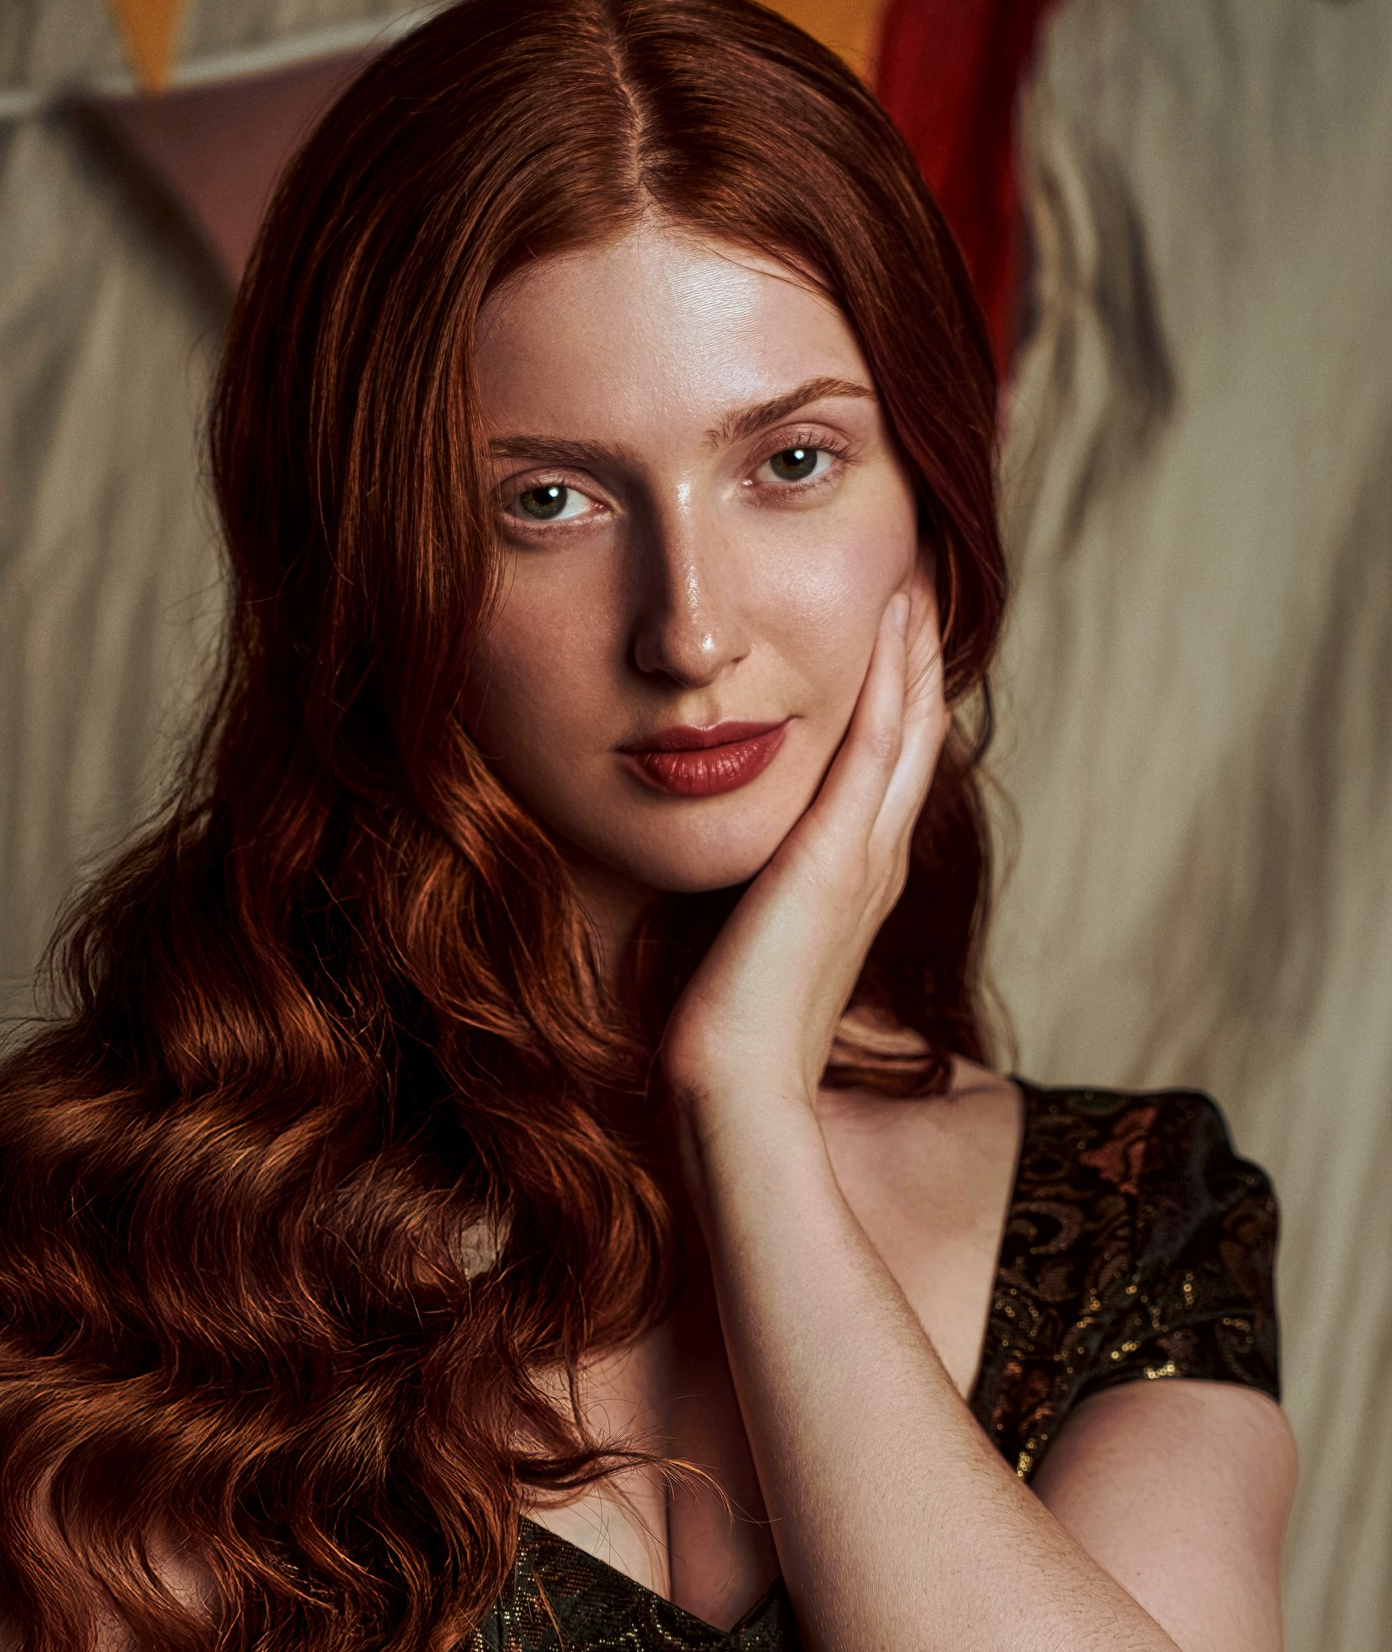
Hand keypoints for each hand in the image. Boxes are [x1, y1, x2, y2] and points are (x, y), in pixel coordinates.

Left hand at [658, 559, 948, 1119]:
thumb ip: (756, 899)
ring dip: (917, 644)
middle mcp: (875, 860)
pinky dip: (892, 676)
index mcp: (855, 880)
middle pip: (918, 732)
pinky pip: (878, 743)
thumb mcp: (747, 943)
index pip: (888, 767)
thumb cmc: (726, 1032)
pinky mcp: (837, 855)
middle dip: (921, 652)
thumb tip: (734, 879)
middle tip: (926, 572)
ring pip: (911, 724)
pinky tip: (894, 614)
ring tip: (921, 569)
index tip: (892, 626)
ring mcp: (866, 856)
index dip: (900, 695)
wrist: (730, 1082)